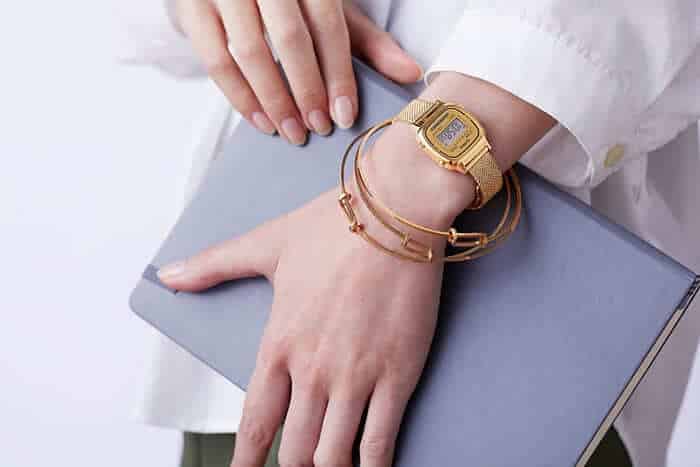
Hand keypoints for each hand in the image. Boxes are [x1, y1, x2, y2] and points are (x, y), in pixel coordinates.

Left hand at [158, 71, 554, 466]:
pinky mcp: (398, 373)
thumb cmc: (332, 226)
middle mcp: (313, 370)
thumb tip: (168, 275)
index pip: (255, 422)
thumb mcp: (266, 244)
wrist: (393, 211)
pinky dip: (372, 466)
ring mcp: (356, 376)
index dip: (245, 459)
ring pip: (333, 455)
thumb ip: (214, 265)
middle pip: (295, 449)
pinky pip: (381, 440)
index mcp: (278, 344)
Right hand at [174, 0, 421, 143]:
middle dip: (307, 90)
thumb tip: (412, 74)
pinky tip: (261, 123)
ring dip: (273, 100)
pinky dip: (239, 97)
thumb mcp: (331, 10)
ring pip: (249, 52)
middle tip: (318, 129)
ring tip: (292, 134)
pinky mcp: (193, 9)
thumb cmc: (290, 0)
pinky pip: (215, 60)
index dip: (338, 73)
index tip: (344, 116)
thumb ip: (367, 42)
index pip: (327, 24)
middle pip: (289, 39)